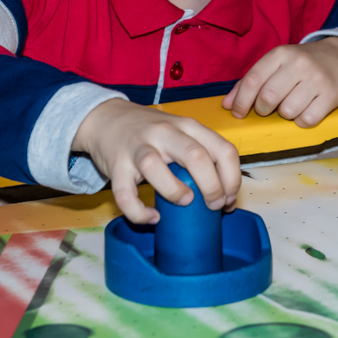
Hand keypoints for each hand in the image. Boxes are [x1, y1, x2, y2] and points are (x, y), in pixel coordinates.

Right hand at [73, 99, 240, 223]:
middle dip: (212, 187)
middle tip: (214, 205)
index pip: (223, 149)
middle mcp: (165, 133)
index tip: (229, 199)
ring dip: (175, 192)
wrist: (105, 119)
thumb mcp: (181, 134)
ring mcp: (138, 147)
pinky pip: (125, 193)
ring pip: (155, 167)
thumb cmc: (151, 133)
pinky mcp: (116, 165)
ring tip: (184, 203)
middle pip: (196, 156)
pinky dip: (139, 212)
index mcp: (188, 126)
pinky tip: (152, 217)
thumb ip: (203, 156)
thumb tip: (226, 198)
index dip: (232, 179)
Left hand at [222, 37, 337, 127]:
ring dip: (284, 114)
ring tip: (290, 105)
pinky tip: (304, 110)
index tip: (238, 112)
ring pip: (287, 111)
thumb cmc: (300, 64)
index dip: (241, 100)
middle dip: (262, 109)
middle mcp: (299, 64)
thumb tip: (227, 105)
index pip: (253, 80)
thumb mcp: (275, 64)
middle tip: (266, 108)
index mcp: (280, 54)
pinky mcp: (331, 95)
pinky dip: (301, 120)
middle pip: (268, 97)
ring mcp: (317, 79)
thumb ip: (250, 82)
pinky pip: (307, 120)